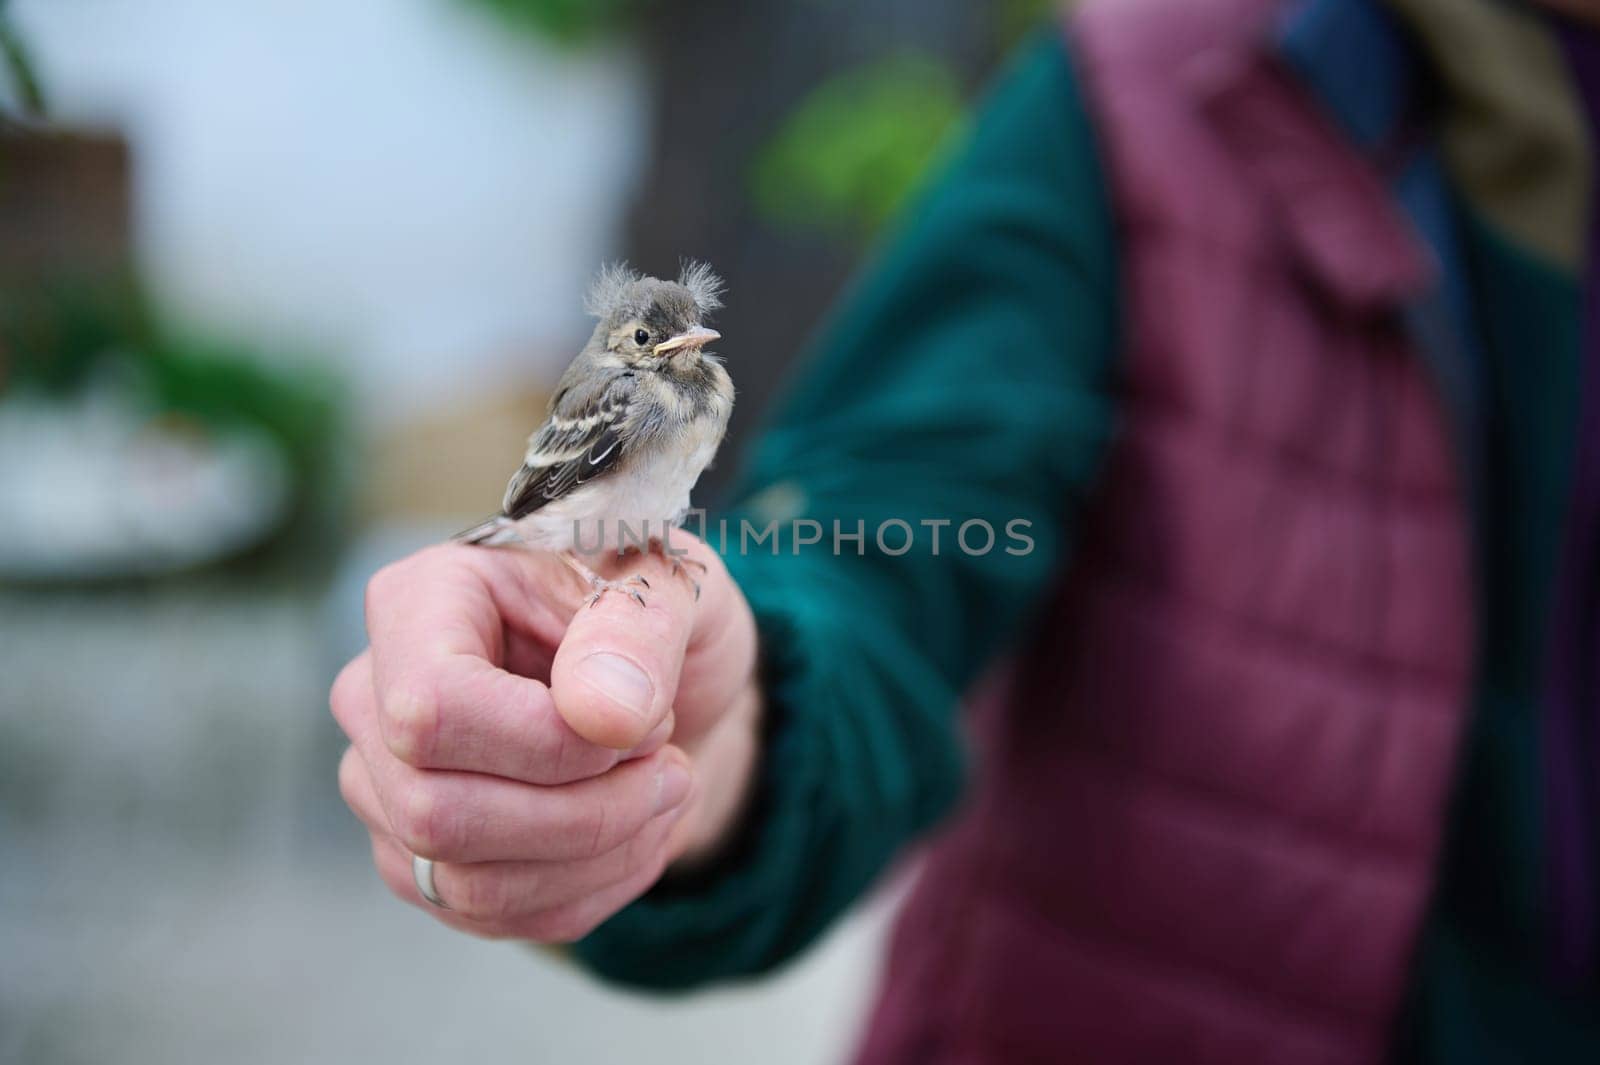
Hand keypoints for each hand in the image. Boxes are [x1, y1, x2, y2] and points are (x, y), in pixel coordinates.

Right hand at [330, 534, 761, 941]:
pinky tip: (638, 831)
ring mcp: (384, 788)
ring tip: (665, 792)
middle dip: (587, 813)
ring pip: (464, 883)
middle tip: (671, 768)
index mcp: (418, 602)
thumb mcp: (672, 585)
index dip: (548, 745)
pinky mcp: (419, 861)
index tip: (643, 724)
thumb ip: (640, 628)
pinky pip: (493, 916)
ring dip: (598, 854)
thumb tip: (600, 713)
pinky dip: (592, 887)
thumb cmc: (650, 613)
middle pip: (435, 813)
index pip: (431, 710)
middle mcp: (374, 698)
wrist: (658, 683)